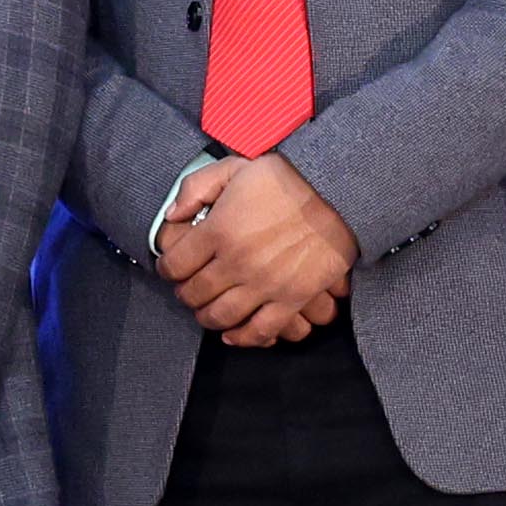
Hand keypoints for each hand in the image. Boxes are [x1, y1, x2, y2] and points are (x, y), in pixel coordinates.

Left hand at [155, 153, 354, 344]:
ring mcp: (265, 284)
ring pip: (221, 316)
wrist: (338, 192)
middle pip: (194, 294)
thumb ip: (196, 188)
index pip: (175, 264)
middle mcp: (237, 261)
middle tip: (188, 290)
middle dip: (185, 294)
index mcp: (219, 230)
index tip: (171, 269)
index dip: (167, 269)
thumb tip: (172, 216)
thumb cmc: (287, 177)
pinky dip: (243, 337)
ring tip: (207, 310)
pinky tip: (233, 334)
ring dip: (207, 318)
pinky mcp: (292, 298)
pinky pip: (260, 330)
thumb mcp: (235, 168)